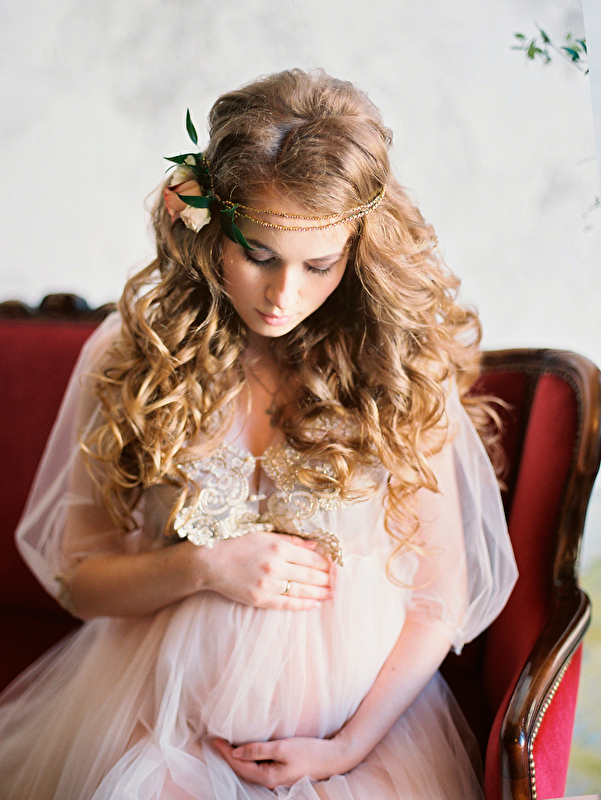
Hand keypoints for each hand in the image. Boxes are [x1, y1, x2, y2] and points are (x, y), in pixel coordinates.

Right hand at [194, 531, 333, 609]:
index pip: (311, 558)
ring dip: (320, 593)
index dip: (325, 563)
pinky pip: (287, 604)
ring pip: (302, 591)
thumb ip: (291, 540)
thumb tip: (315, 545)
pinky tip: (315, 604)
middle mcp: (276, 566)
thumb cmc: (237, 544)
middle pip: (310, 575)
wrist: (210, 562)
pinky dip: (303, 605)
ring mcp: (268, 585)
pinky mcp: (260, 599)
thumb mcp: (265, 535)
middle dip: (326, 579)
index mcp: (279, 547)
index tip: (334, 566)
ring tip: (332, 594)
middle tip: (338, 582)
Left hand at [212, 735, 350, 788]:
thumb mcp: (282, 748)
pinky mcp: (282, 773)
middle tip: (216, 741)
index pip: (239, 765)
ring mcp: (276, 779)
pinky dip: (249, 759)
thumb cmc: (309, 751)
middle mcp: (270, 782)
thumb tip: (236, 753)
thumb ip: (258, 751)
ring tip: (227, 745)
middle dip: (228, 756)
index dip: (226, 753)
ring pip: (250, 770)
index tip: (215, 739)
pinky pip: (259, 768)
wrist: (333, 757)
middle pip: (242, 770)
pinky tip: (246, 751)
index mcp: (268, 777)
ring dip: (237, 758)